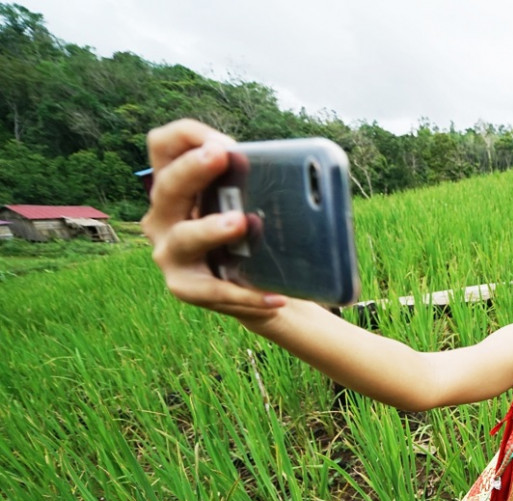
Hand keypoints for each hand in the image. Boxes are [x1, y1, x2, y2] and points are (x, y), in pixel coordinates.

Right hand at [141, 119, 286, 321]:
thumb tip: (295, 170)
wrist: (259, 290)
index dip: (188, 136)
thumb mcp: (249, 205)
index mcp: (176, 187)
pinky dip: (247, 294)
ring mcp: (169, 252)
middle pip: (168, 185)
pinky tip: (277, 297)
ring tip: (240, 222)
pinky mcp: (185, 287)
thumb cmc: (251, 237)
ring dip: (211, 228)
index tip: (224, 142)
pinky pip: (214, 291)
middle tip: (221, 155)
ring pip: (185, 237)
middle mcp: (163, 216)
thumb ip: (255, 185)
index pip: (163, 146)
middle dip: (193, 168)